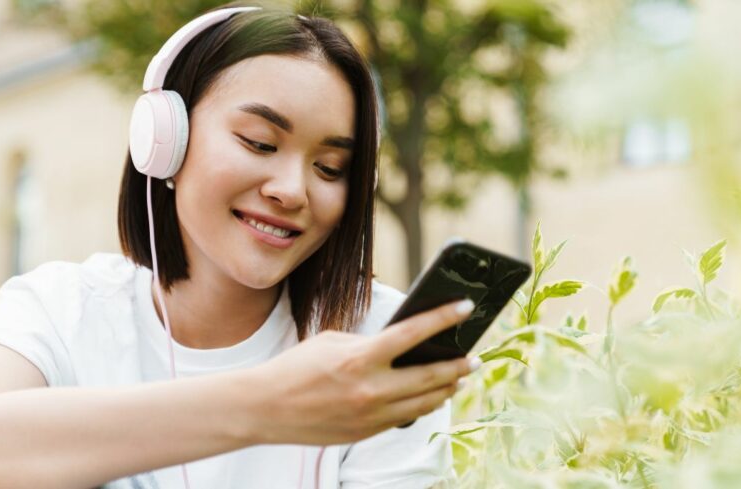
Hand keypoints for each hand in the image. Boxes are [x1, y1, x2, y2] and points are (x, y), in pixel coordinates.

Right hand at [250, 299, 478, 445]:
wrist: (266, 407)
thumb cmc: (296, 367)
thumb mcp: (332, 342)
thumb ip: (369, 344)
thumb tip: (400, 347)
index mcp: (361, 357)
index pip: (413, 333)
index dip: (443, 318)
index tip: (465, 307)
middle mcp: (371, 388)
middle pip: (430, 375)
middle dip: (458, 365)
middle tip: (474, 356)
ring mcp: (371, 414)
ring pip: (424, 401)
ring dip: (447, 388)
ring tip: (460, 378)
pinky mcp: (367, 432)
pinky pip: (405, 417)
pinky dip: (423, 405)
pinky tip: (432, 396)